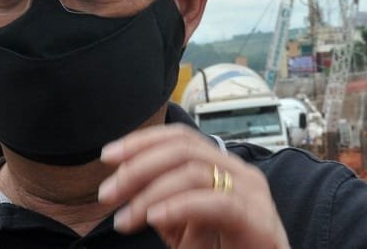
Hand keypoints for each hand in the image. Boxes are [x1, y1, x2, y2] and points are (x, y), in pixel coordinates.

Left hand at [98, 124, 289, 247]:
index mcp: (223, 168)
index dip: (142, 141)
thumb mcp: (184, 226)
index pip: (181, 138)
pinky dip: (180, 207)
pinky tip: (154, 218)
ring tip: (125, 219)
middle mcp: (240, 174)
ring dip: (150, 193)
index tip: (108, 156)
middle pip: (184, 149)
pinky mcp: (259, 220)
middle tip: (107, 194)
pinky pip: (217, 204)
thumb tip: (127, 187)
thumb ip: (161, 203)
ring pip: (195, 172)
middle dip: (138, 167)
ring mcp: (252, 194)